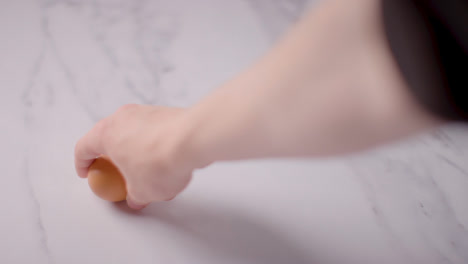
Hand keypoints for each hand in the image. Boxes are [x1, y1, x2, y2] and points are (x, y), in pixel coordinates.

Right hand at [75, 104, 194, 209]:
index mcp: (106, 133)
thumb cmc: (159, 162)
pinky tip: (167, 161)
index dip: (82, 163)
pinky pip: (153, 130)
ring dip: (136, 150)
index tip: (87, 172)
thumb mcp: (142, 191)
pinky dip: (154, 144)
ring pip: (133, 131)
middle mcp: (123, 117)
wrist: (193, 140)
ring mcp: (145, 112)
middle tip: (116, 171)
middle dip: (111, 155)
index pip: (84, 147)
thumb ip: (134, 195)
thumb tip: (136, 197)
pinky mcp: (165, 112)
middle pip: (109, 136)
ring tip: (148, 170)